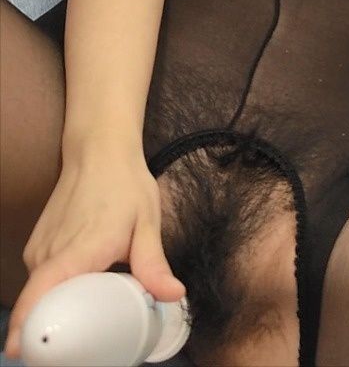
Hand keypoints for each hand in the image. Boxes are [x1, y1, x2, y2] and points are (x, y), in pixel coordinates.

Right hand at [3, 142, 184, 360]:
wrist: (99, 150)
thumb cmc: (125, 185)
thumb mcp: (147, 222)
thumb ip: (153, 263)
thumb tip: (174, 295)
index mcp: (79, 250)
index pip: (41, 293)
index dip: (28, 325)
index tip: (24, 353)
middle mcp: (50, 252)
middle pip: (42, 303)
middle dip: (56, 329)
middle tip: (85, 344)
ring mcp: (39, 248)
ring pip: (42, 292)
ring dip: (59, 307)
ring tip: (90, 316)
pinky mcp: (37, 245)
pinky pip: (43, 279)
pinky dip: (57, 290)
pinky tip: (82, 290)